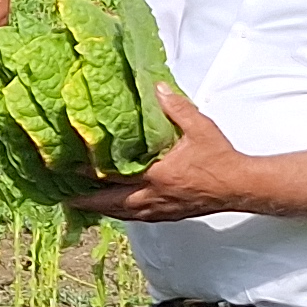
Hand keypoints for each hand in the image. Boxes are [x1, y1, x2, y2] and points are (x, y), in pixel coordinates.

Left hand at [71, 87, 260, 221]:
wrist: (240, 186)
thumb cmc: (220, 158)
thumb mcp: (199, 127)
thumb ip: (175, 108)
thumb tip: (156, 88)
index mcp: (157, 174)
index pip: (114, 175)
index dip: (89, 173)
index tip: (69, 168)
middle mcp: (153, 195)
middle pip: (111, 203)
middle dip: (88, 201)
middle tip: (66, 198)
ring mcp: (160, 208)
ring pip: (123, 214)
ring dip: (102, 210)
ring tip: (84, 205)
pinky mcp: (168, 215)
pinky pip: (137, 218)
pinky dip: (121, 215)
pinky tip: (116, 210)